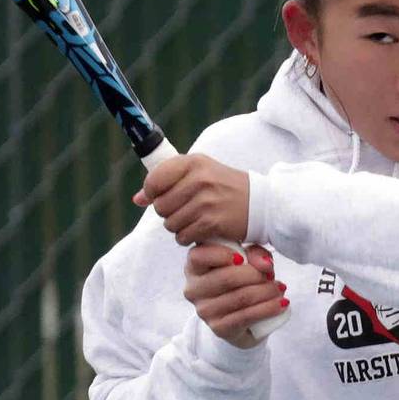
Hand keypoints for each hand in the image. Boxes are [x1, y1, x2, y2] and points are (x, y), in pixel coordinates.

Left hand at [131, 153, 249, 245]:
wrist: (261, 203)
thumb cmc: (224, 187)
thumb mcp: (199, 173)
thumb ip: (167, 182)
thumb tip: (137, 199)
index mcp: (193, 162)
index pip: (154, 179)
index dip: (151, 192)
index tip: (160, 196)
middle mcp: (199, 179)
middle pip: (160, 206)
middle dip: (167, 213)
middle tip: (183, 210)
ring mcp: (206, 201)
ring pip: (170, 224)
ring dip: (178, 226)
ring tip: (193, 219)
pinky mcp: (212, 222)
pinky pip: (183, 236)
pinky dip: (188, 237)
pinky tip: (200, 229)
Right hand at [182, 243, 286, 348]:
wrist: (241, 317)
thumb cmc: (241, 278)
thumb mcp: (248, 259)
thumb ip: (255, 253)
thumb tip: (264, 265)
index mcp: (194, 266)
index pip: (198, 256)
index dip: (222, 254)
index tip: (242, 257)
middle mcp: (193, 289)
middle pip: (226, 278)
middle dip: (255, 275)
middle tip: (271, 276)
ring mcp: (205, 311)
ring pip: (240, 297)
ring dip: (266, 292)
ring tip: (280, 288)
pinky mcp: (219, 329)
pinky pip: (246, 316)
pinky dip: (268, 309)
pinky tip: (281, 304)